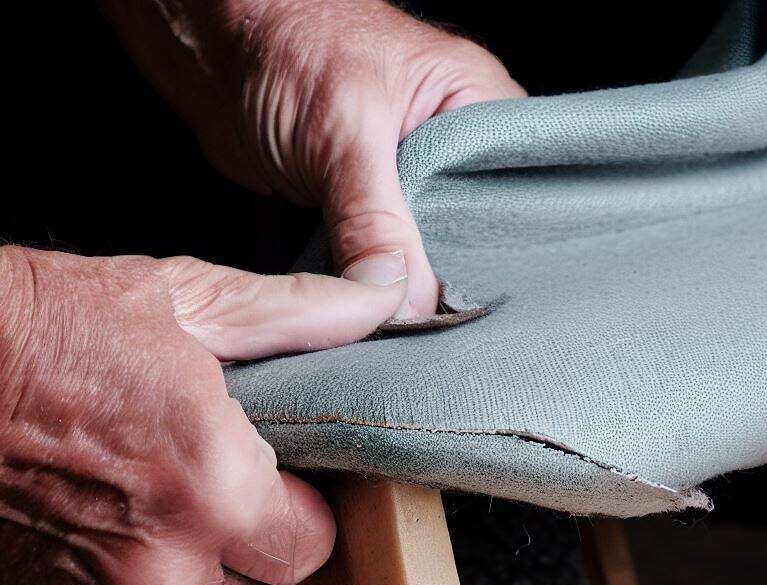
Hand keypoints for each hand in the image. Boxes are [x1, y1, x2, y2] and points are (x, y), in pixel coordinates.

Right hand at [0, 245, 406, 584]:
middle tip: (211, 488)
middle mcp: (166, 563)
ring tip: (137, 497)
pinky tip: (88, 524)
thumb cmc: (40, 323)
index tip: (280, 487)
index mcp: (215, 485)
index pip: (314, 549)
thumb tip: (379, 302)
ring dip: (180, 570)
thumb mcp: (179, 300)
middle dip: (251, 550)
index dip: (301, 514)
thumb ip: (296, 316)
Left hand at [100, 0, 525, 317]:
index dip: (501, 250)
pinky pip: (385, 256)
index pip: (515, 190)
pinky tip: (372, 305)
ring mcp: (411, 178)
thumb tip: (401, 302)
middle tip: (435, 321)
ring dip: (406, 283)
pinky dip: (373, 280)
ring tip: (404, 319)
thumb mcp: (344, 134)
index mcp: (477, 102)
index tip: (476, 300)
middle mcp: (452, 143)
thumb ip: (377, 221)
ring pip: (426, 250)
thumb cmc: (282, 40)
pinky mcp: (370, 206)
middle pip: (474, 232)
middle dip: (450, 275)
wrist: (208, 45)